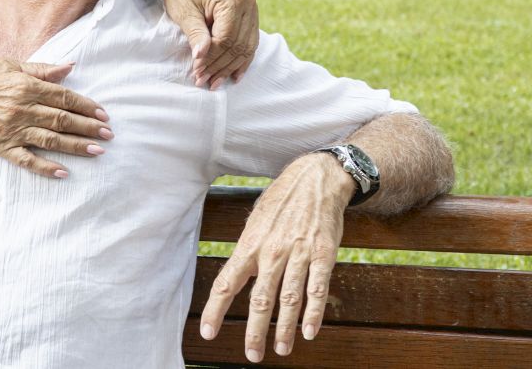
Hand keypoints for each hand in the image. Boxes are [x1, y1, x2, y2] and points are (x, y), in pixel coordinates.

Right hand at [0, 56, 112, 178]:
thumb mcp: (9, 64)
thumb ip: (41, 69)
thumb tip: (70, 67)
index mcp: (24, 85)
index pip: (64, 97)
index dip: (86, 106)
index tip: (102, 114)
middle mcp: (20, 108)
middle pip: (62, 120)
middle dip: (88, 128)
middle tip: (108, 135)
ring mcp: (9, 129)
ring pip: (50, 140)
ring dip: (76, 147)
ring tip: (97, 151)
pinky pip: (25, 159)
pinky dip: (45, 167)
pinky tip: (63, 172)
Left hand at [159, 0, 257, 88]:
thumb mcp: (185, 13)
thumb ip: (196, 34)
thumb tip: (201, 57)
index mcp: (231, 0)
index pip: (225, 38)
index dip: (211, 58)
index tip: (197, 71)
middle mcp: (247, 4)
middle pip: (237, 45)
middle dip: (219, 66)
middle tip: (203, 80)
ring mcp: (252, 11)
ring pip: (245, 48)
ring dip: (229, 68)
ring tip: (214, 83)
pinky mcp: (250, 18)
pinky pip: (250, 44)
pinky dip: (241, 62)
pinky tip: (233, 76)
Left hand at [199, 154, 354, 361]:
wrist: (314, 179)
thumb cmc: (280, 202)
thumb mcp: (255, 221)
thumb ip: (248, 250)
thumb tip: (236, 274)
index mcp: (250, 245)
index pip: (227, 283)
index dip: (215, 309)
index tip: (208, 333)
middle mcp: (271, 252)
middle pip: (259, 298)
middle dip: (254, 330)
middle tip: (252, 355)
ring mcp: (298, 254)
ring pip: (288, 298)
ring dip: (285, 328)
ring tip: (282, 350)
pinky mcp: (323, 255)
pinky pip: (317, 289)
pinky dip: (313, 313)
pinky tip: (309, 332)